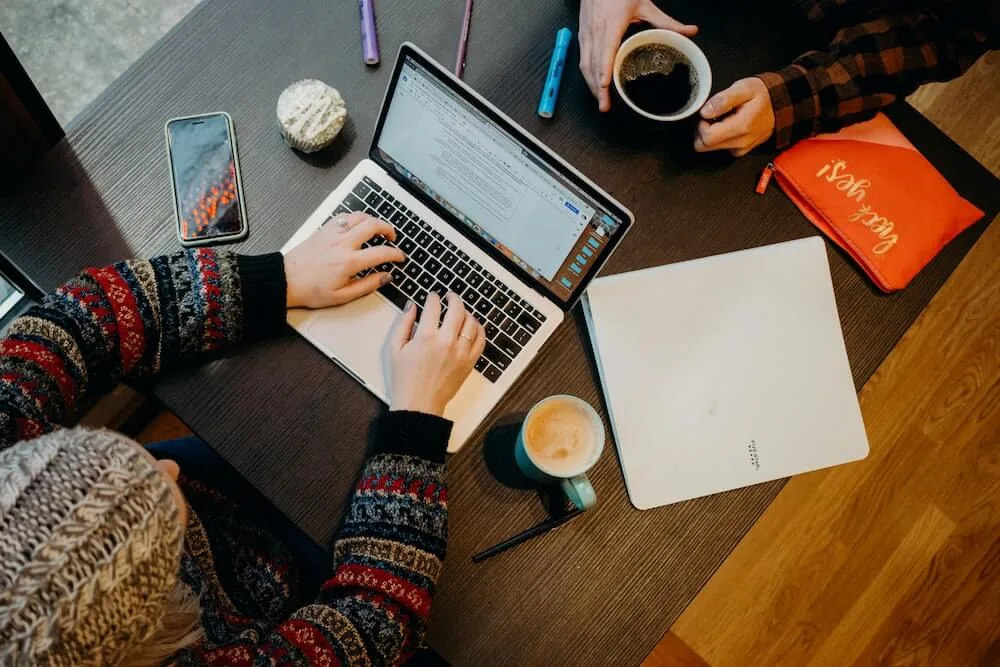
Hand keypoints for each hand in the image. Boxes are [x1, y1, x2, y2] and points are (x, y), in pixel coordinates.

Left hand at [284, 212, 404, 308]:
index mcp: (349, 262)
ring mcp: (332, 233)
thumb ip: (368, 285)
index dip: (396, 254)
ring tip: (377, 229)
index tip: (400, 257)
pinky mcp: (324, 229)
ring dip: (373, 220)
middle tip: (392, 237)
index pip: (381, 252)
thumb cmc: (310, 289)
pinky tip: (357, 226)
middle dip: (388, 228)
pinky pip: (344, 216)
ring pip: (359, 216)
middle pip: (373, 225)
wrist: (286, 279)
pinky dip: (356, 219)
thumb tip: (385, 277)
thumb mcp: (342, 296)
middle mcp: (342, 243)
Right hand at [382, 292, 485, 416]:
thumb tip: (411, 306)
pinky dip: (478, 329)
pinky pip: (481, 339)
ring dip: (466, 312)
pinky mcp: (469, 361)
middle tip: (449, 296)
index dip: (433, 297)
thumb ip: (404, 323)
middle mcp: (446, 341)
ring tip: (460, 311)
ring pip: (471, 322)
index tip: (432, 296)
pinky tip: (472, 326)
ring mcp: (461, 352)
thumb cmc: (404, 379)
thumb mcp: (395, 348)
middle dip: (453, 297)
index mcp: (426, 337)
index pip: (434, 306)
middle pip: (457, 309)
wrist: (419, 404)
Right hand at [579, 0, 696, 111]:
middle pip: (594, 64)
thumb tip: (689, 32)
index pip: (606, 50)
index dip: (604, 69)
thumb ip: (666, 21)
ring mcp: (586, 34)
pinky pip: (583, 59)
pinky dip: (588, 75)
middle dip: (598, 87)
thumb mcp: (645, 5)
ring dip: (591, 85)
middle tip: (605, 106)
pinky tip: (594, 85)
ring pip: (585, 64)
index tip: (605, 85)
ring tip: (600, 101)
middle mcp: (596, 31)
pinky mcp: (582, 36)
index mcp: (611, 24)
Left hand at [695, 77, 774, 156]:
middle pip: (705, 146)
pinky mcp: (740, 151)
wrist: (780, 105)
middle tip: (713, 116)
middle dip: (702, 131)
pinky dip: (720, 138)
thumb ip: (723, 100)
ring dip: (711, 134)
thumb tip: (705, 112)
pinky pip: (720, 148)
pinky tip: (729, 125)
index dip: (701, 125)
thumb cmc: (763, 95)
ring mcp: (741, 149)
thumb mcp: (743, 88)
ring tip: (724, 119)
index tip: (708, 114)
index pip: (707, 138)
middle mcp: (740, 142)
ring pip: (711, 148)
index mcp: (740, 127)